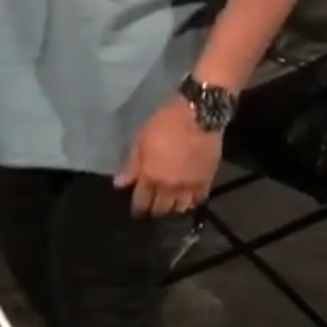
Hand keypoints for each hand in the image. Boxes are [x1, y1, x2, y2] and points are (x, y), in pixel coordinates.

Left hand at [113, 95, 222, 216]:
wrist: (197, 117)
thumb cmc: (164, 124)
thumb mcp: (141, 139)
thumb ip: (131, 165)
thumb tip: (119, 184)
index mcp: (151, 177)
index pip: (142, 201)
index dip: (138, 208)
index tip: (136, 210)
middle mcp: (170, 187)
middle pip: (161, 208)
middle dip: (154, 209)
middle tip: (152, 206)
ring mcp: (189, 187)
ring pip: (180, 208)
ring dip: (173, 207)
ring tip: (169, 203)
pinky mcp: (206, 182)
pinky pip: (198, 200)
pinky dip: (191, 201)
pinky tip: (188, 197)